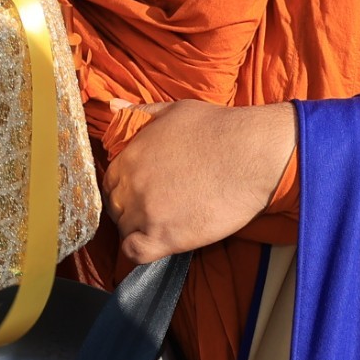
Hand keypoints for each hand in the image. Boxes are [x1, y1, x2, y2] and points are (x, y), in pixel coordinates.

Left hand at [101, 100, 295, 264]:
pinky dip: (140, 251)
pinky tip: (159, 242)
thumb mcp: (173, 111)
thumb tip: (113, 106)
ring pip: (125, 230)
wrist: (250, 155)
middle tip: (158, 207)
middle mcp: (131, 186)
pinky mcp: (165, 237)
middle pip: (115, 208)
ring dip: (139, 229)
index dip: (125, 188)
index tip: (143, 191)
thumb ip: (139, 112)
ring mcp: (145, 213)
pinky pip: (134, 253)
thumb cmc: (216, 128)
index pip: (109, 182)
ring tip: (165, 223)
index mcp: (129, 157)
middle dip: (131, 209)